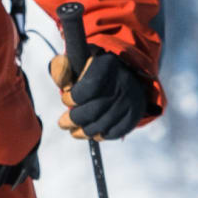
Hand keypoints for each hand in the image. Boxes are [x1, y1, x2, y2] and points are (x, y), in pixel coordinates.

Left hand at [52, 21, 155, 139]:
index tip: (66, 99)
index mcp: (107, 64)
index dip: (72, 99)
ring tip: (73, 131)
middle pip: (94, 110)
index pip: (88, 89)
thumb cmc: (92, 70)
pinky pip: (116, 132)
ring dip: (84, 131)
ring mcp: (131, 99)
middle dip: (74, 119)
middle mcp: (123, 81)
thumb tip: (62, 84)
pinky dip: (101, 135)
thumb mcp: (76, 62)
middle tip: (63, 123)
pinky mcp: (135, 114)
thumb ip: (62, 68)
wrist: (124, 75)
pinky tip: (92, 133)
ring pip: (103, 124)